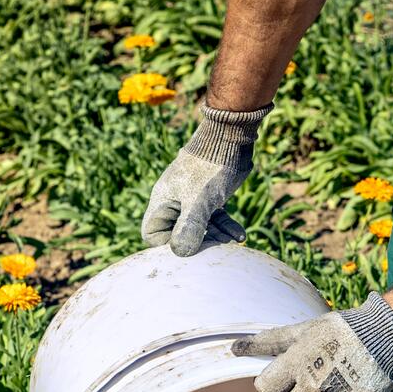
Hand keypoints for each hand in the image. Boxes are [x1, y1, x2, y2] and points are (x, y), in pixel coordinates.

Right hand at [141, 105, 265, 257]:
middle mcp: (174, 202)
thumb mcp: (199, 200)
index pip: (152, 234)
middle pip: (178, 234)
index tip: (188, 246)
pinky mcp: (209, 198)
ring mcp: (192, 200)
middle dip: (197, 244)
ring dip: (216, 237)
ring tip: (232, 242)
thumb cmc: (209, 167)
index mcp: (163, 202)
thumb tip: (181, 253)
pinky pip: (213, 219)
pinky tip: (240, 235)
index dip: (167, 246)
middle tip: (216, 247)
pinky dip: (225, 227)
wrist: (230, 138)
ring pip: (199, 228)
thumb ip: (189, 227)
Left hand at [231, 292, 392, 391]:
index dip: (272, 384)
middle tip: (309, 380)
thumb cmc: (336, 331)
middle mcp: (310, 388)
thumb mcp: (300, 331)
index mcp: (294, 365)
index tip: (286, 376)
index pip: (264, 390)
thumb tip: (233, 349)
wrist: (382, 338)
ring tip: (332, 382)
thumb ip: (266, 342)